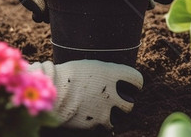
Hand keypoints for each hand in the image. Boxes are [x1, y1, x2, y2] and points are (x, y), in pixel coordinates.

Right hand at [29, 60, 143, 129]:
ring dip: (114, 116)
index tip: (134, 85)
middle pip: (130, 103)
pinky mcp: (94, 123)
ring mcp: (104, 110)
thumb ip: (102, 73)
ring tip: (106, 112)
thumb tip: (107, 76)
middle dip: (126, 103)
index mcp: (111, 74)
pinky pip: (103, 126)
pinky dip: (99, 123)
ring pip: (119, 118)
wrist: (53, 92)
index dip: (136, 82)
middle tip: (121, 101)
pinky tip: (92, 117)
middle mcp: (111, 93)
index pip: (136, 78)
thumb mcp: (88, 66)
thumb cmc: (66, 73)